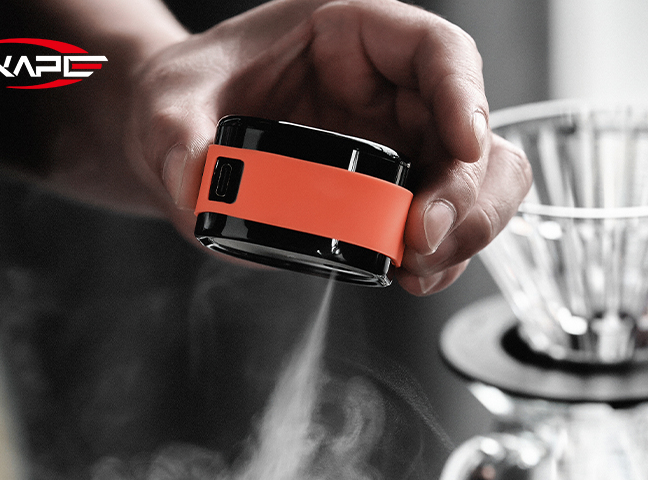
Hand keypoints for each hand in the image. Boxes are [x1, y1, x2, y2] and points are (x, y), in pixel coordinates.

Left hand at [124, 0, 531, 294]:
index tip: (463, 145)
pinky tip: (408, 276)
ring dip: (463, 233)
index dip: (463, 95)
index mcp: (350, 35)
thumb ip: (182, 143)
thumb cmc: (187, 100)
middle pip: (473, 133)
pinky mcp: (388, 198)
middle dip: (465, 192)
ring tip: (415, 268)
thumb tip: (204, 194)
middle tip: (422, 238)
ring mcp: (396, 147)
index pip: (435, 51)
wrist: (179, 142)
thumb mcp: (171, 108)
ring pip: (476, 186)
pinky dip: (438, 259)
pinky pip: (440, 227)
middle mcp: (389, 91)